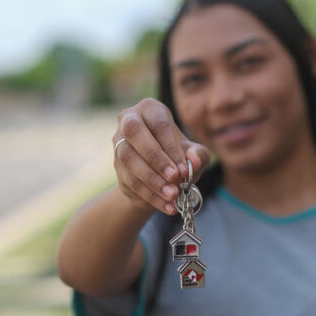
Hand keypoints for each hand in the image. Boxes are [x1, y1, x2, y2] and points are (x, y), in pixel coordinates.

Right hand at [113, 98, 210, 215]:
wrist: (159, 172)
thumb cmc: (178, 154)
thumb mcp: (194, 153)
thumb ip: (198, 154)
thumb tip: (194, 161)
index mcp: (150, 109)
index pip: (159, 123)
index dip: (172, 147)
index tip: (184, 168)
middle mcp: (128, 121)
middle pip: (134, 133)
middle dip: (155, 158)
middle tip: (175, 178)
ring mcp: (118, 144)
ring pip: (128, 159)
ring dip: (151, 180)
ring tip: (173, 195)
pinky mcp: (116, 167)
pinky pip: (129, 181)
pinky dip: (149, 196)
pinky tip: (166, 206)